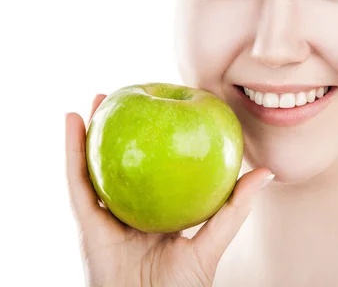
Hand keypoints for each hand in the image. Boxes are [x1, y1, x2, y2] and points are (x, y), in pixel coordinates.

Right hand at [65, 94, 272, 286]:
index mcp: (159, 213)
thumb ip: (234, 208)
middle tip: (132, 97)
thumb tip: (266, 172)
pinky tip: (73, 121)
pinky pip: (77, 182)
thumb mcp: (212, 241)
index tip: (169, 111)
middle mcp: (132, 211)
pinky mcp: (87, 224)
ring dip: (94, 131)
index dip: (161, 142)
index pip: (160, 170)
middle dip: (127, 131)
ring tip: (101, 98)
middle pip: (127, 164)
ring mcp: (107, 216)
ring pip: (97, 166)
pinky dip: (71, 150)